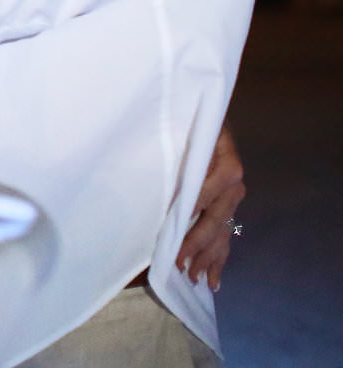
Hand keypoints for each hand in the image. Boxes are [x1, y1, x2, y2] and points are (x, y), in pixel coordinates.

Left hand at [177, 122, 244, 289]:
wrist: (211, 118)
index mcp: (226, 167)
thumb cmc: (190, 124)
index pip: (206, 196)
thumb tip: (163, 184)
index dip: (191, 218)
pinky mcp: (229, 207)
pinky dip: (218, 258)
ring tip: (196, 279)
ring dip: (208, 258)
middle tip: (181, 267)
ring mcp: (234, 199)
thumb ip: (182, 156)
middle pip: (216, 221)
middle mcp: (234, 186)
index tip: (176, 239)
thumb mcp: (186, 132)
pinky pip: (226, 235)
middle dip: (197, 246)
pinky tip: (214, 279)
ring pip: (222, 233)